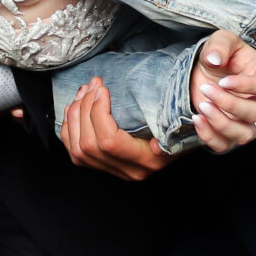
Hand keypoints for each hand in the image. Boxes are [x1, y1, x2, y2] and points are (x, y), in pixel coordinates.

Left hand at [60, 76, 175, 180]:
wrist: (186, 136)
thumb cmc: (184, 123)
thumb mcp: (183, 121)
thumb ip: (171, 122)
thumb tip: (157, 130)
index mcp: (146, 161)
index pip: (109, 142)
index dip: (98, 113)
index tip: (102, 89)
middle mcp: (128, 171)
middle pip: (89, 145)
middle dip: (84, 109)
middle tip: (92, 84)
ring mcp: (115, 171)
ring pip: (78, 151)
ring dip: (75, 116)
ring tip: (83, 92)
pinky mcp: (105, 166)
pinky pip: (76, 153)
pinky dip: (70, 129)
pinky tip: (74, 108)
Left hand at [188, 31, 255, 149]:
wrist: (206, 71)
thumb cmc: (220, 55)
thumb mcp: (221, 41)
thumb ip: (220, 45)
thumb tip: (215, 59)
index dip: (246, 86)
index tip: (223, 81)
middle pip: (255, 113)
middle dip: (229, 104)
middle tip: (206, 89)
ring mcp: (245, 121)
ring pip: (244, 135)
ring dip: (222, 124)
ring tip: (202, 107)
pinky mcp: (227, 133)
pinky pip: (224, 145)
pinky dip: (210, 137)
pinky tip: (197, 120)